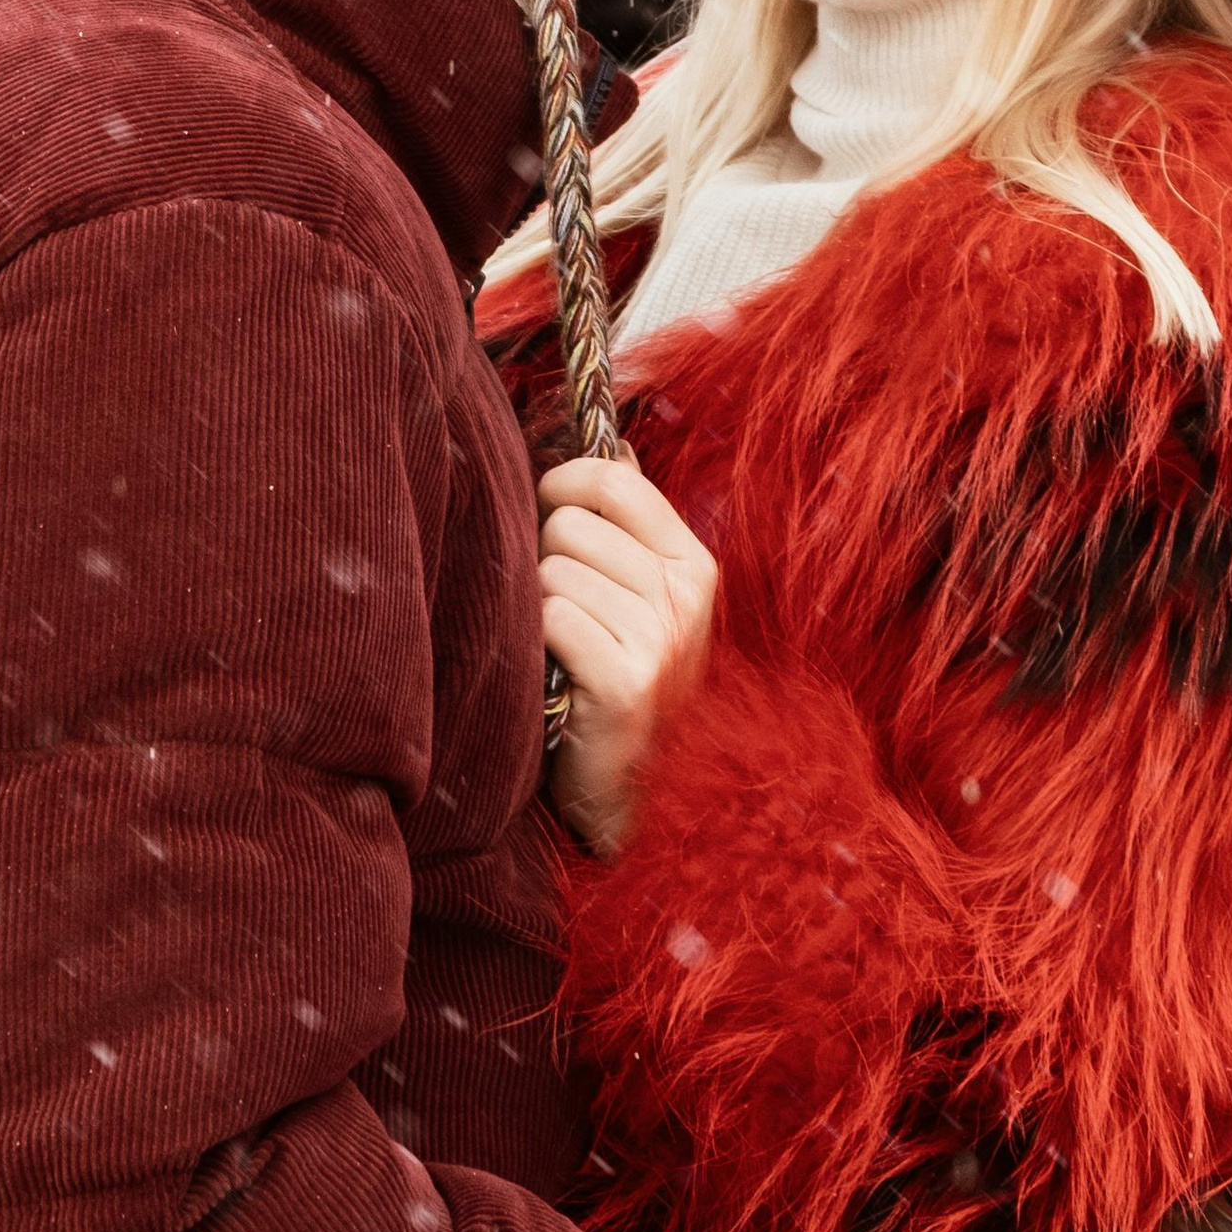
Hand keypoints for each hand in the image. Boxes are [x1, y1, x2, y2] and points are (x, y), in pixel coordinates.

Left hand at [536, 454, 717, 856]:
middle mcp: (686, 596)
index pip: (613, 476)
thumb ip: (628, 521)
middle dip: (545, 559)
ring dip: (540, 608)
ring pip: (550, 571)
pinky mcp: (628, 683)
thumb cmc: (619, 675)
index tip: (549, 511)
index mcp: (692, 563)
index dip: (563, 485)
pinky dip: (539, 643)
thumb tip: (611, 443)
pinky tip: (560, 674)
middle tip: (565, 610)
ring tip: (565, 647)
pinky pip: (550, 618)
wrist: (631, 789)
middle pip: (567, 523)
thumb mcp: (641, 594)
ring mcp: (662, 639)